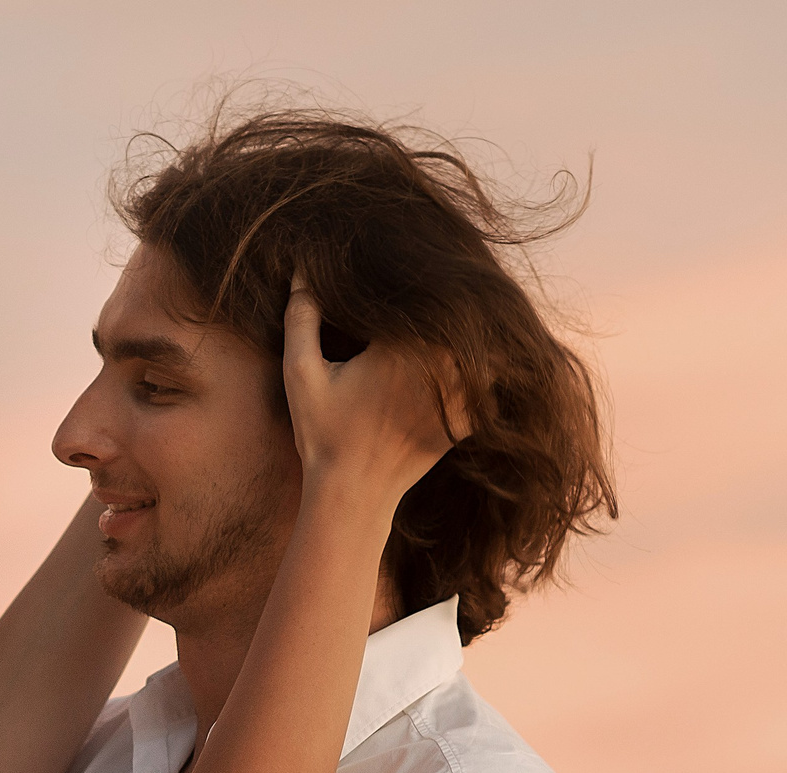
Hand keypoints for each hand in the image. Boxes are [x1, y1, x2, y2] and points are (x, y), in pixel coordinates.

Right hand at [281, 279, 470, 503]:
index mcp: (402, 346)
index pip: (419, 291)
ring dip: (470, 329)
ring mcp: (460, 395)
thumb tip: (302, 270)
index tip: (408, 263)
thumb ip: (301, 318)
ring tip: (458, 310)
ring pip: (478, 345)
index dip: (415, 273)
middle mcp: (440, 367)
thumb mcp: (301, 374)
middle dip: (448, 297)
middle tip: (439, 276)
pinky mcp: (467, 418)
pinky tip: (470, 357)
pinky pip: (486, 381)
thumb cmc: (323, 434)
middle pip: (457, 314)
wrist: (354, 495)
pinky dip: (480, 368)